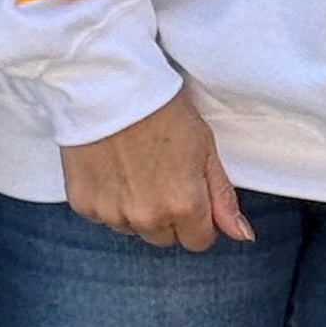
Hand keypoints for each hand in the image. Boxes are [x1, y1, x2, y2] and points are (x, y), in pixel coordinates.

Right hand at [60, 87, 251, 251]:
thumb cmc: (163, 110)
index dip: (198, 218)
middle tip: (160, 175)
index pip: (198, 242)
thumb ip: (222, 197)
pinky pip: (101, 216)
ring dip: (136, 210)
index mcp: (184, 206)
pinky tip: (110, 168)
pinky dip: (107, 199)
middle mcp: (148, 218)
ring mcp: (112, 214)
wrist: (109, 85)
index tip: (189, 193)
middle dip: (167, 216)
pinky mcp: (83, 204)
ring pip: (132, 230)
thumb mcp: (205, 148)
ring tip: (133, 168)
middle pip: (165, 238)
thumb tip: (242, 235)